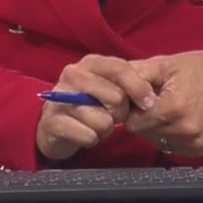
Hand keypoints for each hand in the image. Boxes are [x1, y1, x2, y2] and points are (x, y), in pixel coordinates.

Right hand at [35, 54, 157, 162]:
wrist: (55, 124)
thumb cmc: (91, 103)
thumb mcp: (109, 87)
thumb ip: (128, 85)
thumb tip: (149, 98)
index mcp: (91, 63)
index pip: (120, 68)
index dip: (138, 87)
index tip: (148, 102)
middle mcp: (73, 75)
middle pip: (116, 97)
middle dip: (121, 112)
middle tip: (112, 114)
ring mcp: (60, 97)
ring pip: (103, 121)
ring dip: (106, 129)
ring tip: (96, 124)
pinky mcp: (52, 121)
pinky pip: (89, 136)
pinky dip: (92, 139)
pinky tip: (85, 133)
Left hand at [125, 50, 202, 157]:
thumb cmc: (197, 68)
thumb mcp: (162, 63)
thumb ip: (134, 76)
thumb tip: (112, 90)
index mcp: (174, 107)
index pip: (132, 123)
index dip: (132, 110)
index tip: (140, 99)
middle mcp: (185, 129)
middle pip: (143, 133)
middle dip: (143, 118)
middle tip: (157, 101)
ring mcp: (195, 142)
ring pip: (155, 141)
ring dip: (156, 127)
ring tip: (169, 108)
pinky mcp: (200, 149)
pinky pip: (171, 147)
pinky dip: (170, 134)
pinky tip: (179, 119)